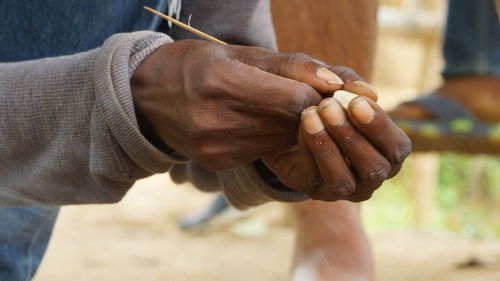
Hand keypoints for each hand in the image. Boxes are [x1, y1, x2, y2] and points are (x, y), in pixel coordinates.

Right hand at [131, 40, 372, 170]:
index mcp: (224, 84)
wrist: (145, 99)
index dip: (318, 96)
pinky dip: (270, 137)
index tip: (324, 89)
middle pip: (292, 124)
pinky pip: (263, 151)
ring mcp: (217, 148)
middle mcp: (218, 123)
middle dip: (309, 111)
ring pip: (282, 141)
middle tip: (309, 97)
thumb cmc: (194, 66)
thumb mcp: (236, 52)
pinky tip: (256, 122)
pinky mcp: (219, 163)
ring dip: (291, 125)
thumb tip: (336, 82)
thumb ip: (290, 66)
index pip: (296, 100)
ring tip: (279, 106)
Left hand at [262, 96, 410, 201]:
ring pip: (343, 180)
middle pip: (374, 168)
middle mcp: (371, 177)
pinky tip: (301, 125)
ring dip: (327, 146)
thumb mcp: (336, 85)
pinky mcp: (314, 190)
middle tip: (328, 106)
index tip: (357, 102)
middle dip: (351, 136)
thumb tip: (367, 92)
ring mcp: (344, 190)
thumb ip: (352, 83)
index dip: (380, 128)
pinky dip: (308, 149)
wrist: (288, 122)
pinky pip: (314, 177)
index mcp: (387, 153)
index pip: (397, 148)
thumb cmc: (325, 103)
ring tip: (311, 114)